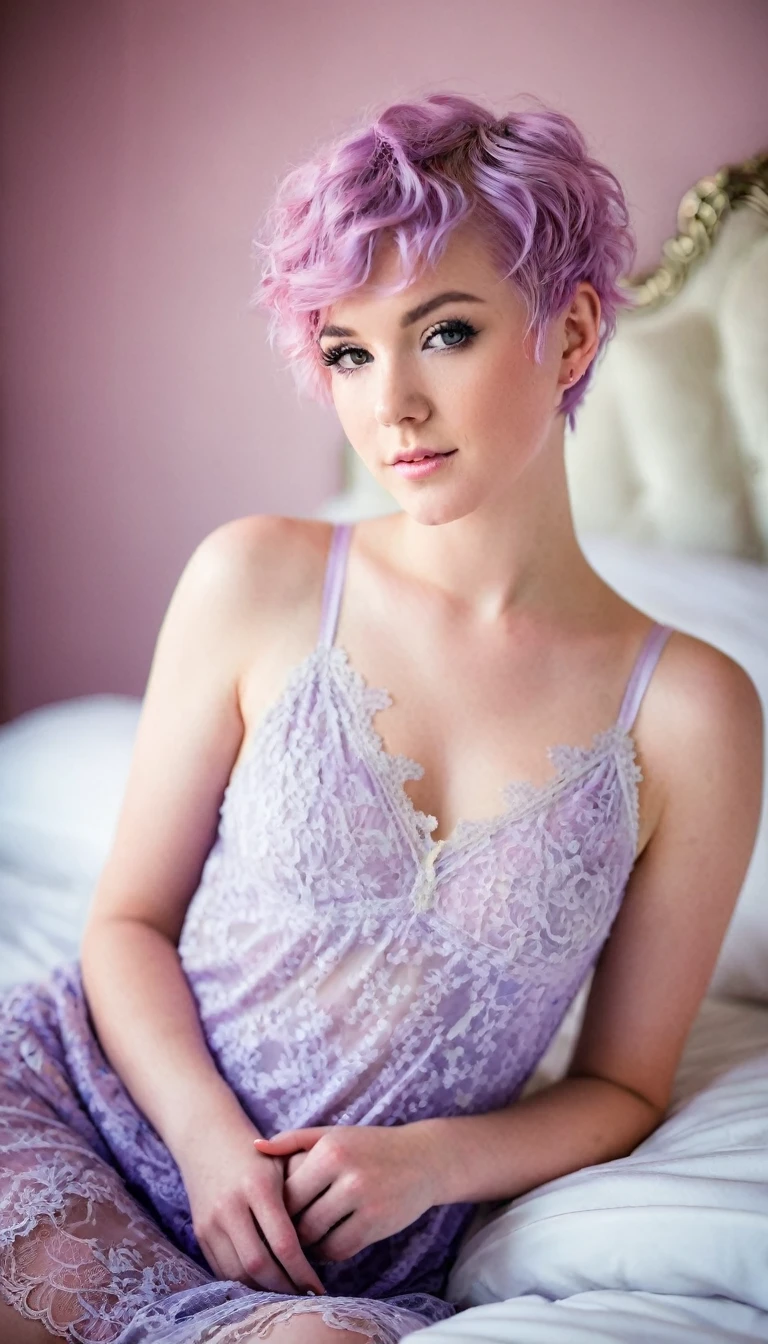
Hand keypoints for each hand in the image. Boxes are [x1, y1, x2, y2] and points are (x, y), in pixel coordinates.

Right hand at [174, 1107, 325, 1295]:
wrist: (209, 1137)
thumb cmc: (257, 1154)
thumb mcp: (282, 1165)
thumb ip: (300, 1200)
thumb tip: (323, 1246)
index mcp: (258, 1186)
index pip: (283, 1242)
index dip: (302, 1270)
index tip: (318, 1286)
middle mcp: (231, 1205)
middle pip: (259, 1264)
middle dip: (284, 1286)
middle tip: (305, 1295)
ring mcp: (211, 1220)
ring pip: (238, 1272)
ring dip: (264, 1289)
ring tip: (287, 1292)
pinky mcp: (200, 1231)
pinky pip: (222, 1269)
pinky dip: (244, 1282)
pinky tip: (264, 1283)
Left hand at [254, 1122, 437, 1263]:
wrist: (424, 1159)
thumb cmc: (369, 1146)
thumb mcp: (332, 1135)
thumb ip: (293, 1140)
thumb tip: (255, 1146)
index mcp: (330, 1150)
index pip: (285, 1191)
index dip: (276, 1206)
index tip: (272, 1211)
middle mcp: (346, 1175)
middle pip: (298, 1217)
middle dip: (288, 1228)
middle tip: (282, 1232)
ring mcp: (364, 1201)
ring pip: (316, 1238)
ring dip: (306, 1244)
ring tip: (303, 1237)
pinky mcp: (377, 1224)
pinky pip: (339, 1249)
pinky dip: (328, 1250)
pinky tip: (327, 1241)